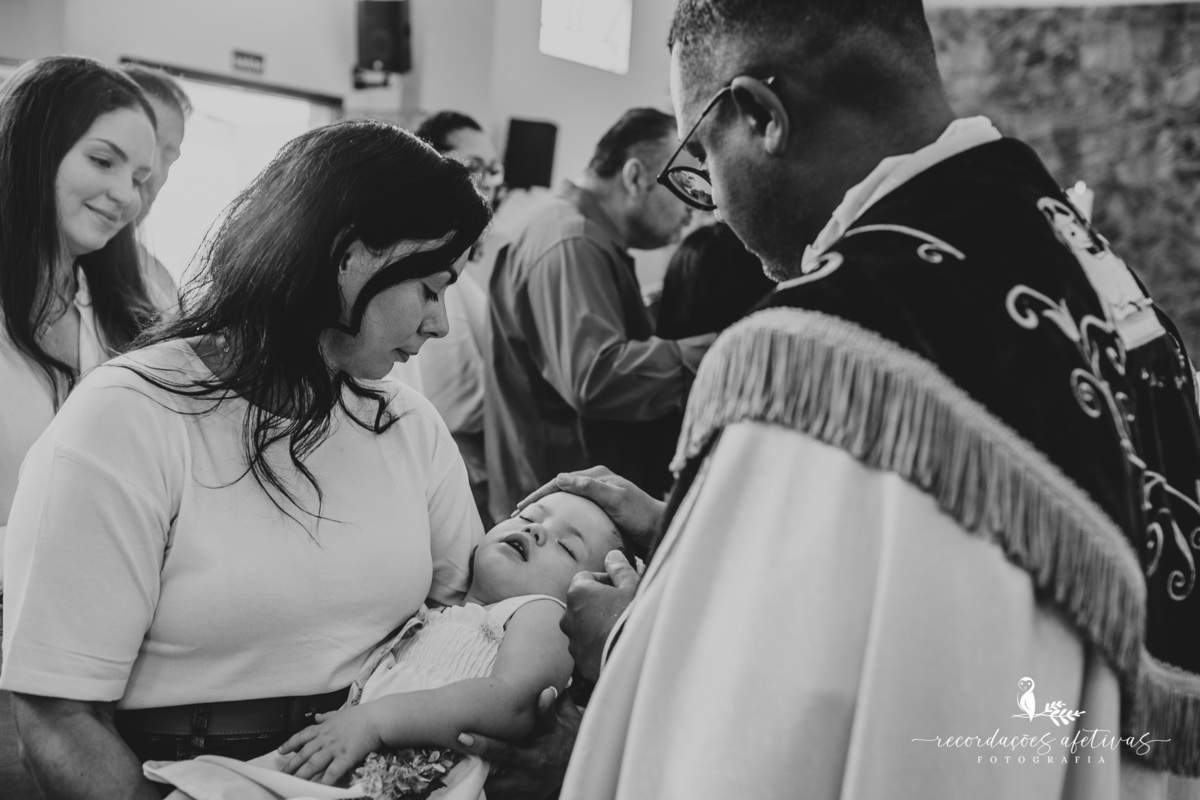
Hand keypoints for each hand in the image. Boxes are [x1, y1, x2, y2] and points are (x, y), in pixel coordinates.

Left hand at [278, 705, 380, 785]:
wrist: (378, 718)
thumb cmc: (363, 715)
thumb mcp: (342, 712)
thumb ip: (327, 716)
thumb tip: (317, 716)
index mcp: (325, 728)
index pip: (302, 736)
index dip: (290, 744)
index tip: (281, 751)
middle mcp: (326, 739)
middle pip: (304, 753)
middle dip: (291, 765)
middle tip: (282, 774)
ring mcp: (334, 748)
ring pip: (313, 764)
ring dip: (302, 775)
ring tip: (294, 784)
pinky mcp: (345, 757)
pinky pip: (331, 772)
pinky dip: (323, 781)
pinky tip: (318, 789)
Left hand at [458, 686, 580, 799]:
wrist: (578, 766)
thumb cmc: (567, 738)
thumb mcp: (563, 723)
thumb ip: (549, 710)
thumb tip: (547, 690)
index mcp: (534, 758)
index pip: (504, 753)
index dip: (482, 746)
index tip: (461, 736)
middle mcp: (525, 779)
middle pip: (489, 778)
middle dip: (467, 770)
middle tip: (443, 755)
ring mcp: (520, 793)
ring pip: (490, 791)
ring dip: (471, 780)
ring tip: (448, 766)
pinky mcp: (518, 798)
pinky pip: (494, 795)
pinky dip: (481, 788)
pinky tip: (465, 778)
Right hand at [514, 466, 665, 548]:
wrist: (660, 531)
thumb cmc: (642, 515)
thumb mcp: (616, 500)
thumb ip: (591, 488)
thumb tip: (561, 478)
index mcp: (597, 476)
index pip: (560, 481)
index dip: (539, 494)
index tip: (522, 506)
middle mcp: (596, 485)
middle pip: (561, 491)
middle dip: (539, 501)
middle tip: (519, 515)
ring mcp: (598, 500)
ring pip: (567, 503)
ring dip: (549, 510)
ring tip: (531, 523)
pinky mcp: (601, 514)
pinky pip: (576, 515)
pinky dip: (562, 520)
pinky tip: (554, 532)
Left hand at [562, 551, 639, 681]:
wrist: (632, 659)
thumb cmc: (632, 617)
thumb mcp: (632, 587)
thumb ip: (619, 569)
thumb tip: (612, 555)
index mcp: (578, 592)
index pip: (585, 577)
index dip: (603, 580)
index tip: (619, 588)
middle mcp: (568, 615)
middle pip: (583, 602)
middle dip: (599, 602)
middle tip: (622, 608)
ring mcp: (572, 639)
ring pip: (583, 625)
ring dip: (596, 623)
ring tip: (619, 628)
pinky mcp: (578, 659)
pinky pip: (586, 646)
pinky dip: (596, 643)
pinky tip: (615, 644)